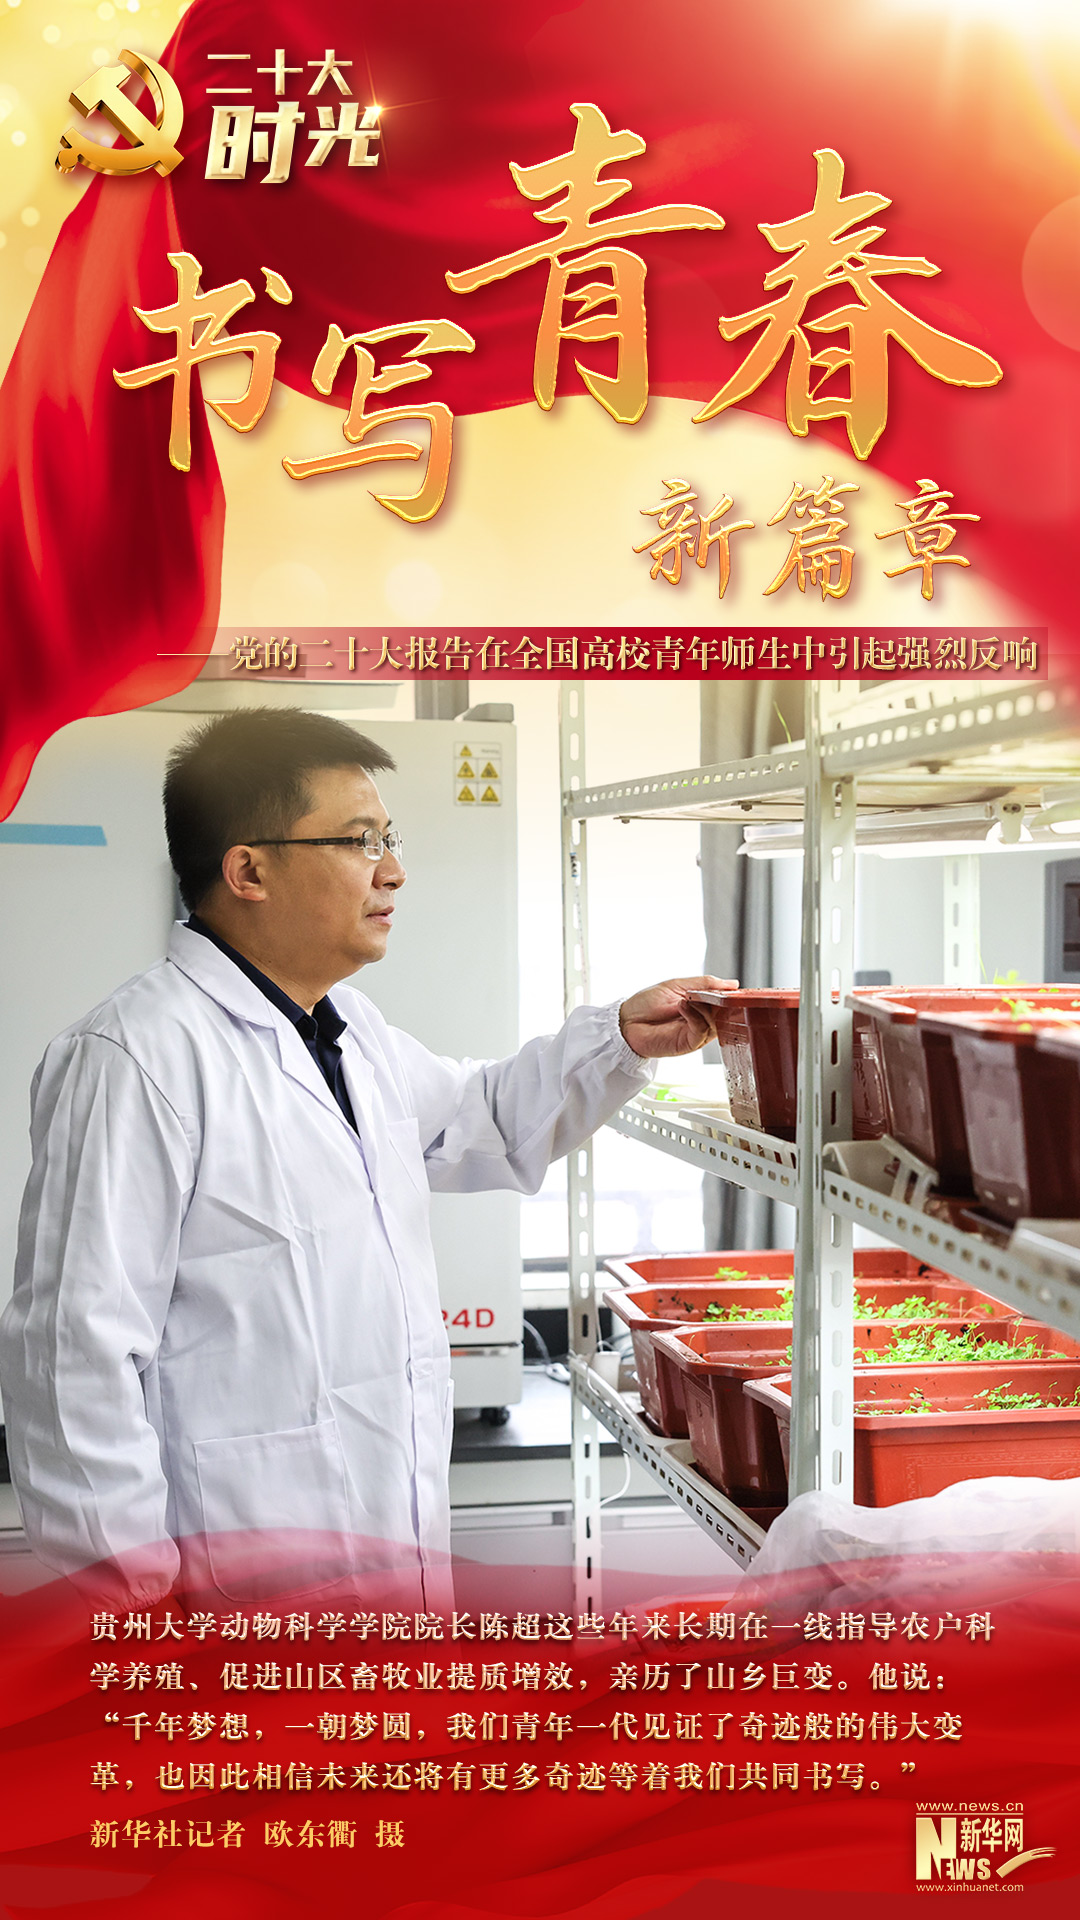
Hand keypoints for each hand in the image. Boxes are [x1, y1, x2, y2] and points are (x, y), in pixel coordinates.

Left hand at [618, 977, 737, 1058]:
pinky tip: (683, 1006)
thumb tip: (732, 983)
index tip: (733, 988)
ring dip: (706, 1007)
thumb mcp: (677, 985)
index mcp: (701, 1006)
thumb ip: (704, 984)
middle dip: (722, 1002)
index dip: (730, 995)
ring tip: (690, 998)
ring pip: (716, 1023)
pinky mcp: (688, 1044)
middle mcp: (701, 1021)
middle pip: (724, 1014)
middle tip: (716, 993)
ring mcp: (696, 1033)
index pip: (724, 1002)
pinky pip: (701, 1030)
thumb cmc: (646, 1004)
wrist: (626, 1022)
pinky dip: (696, 1016)